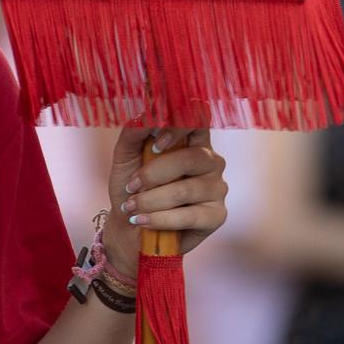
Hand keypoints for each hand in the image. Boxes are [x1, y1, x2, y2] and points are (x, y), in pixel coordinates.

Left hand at [106, 127, 229, 273]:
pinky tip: (143, 221)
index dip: (180, 126)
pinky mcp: (217, 215)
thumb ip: (134, 133)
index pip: (199, 118)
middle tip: (131, 187)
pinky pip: (190, 216)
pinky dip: (160, 219)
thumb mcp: (125, 157)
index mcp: (192, 140)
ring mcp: (217, 188)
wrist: (129, 228)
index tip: (155, 144)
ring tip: (132, 208)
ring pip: (187, 189)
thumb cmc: (132, 189)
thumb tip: (144, 116)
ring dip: (151, 200)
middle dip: (154, 174)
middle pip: (193, 157)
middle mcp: (210, 161)